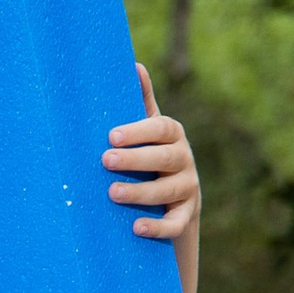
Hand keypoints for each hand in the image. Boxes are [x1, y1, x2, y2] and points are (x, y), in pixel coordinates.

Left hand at [106, 64, 199, 245]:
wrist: (173, 200)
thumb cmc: (151, 156)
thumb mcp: (148, 131)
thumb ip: (141, 102)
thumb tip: (133, 64)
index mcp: (173, 136)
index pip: (162, 129)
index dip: (138, 131)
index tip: (111, 136)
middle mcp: (184, 160)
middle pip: (164, 157)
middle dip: (135, 159)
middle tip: (105, 160)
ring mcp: (188, 189)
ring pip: (168, 190)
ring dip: (140, 192)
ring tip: (113, 193)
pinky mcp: (186, 216)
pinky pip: (175, 223)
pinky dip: (158, 227)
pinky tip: (137, 228)